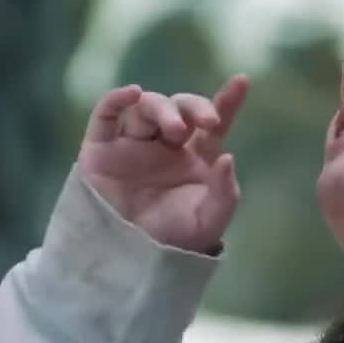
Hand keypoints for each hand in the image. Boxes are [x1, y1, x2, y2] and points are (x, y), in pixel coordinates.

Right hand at [77, 77, 248, 253]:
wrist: (133, 260)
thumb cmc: (177, 240)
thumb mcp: (211, 219)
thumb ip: (225, 191)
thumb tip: (227, 158)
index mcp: (197, 157)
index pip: (214, 123)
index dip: (228, 100)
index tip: (242, 82)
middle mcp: (166, 145)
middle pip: (180, 108)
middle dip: (193, 107)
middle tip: (205, 123)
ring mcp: (133, 145)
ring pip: (146, 107)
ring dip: (163, 110)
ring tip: (174, 131)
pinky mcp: (101, 150)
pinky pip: (105, 116)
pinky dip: (116, 99)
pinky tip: (131, 92)